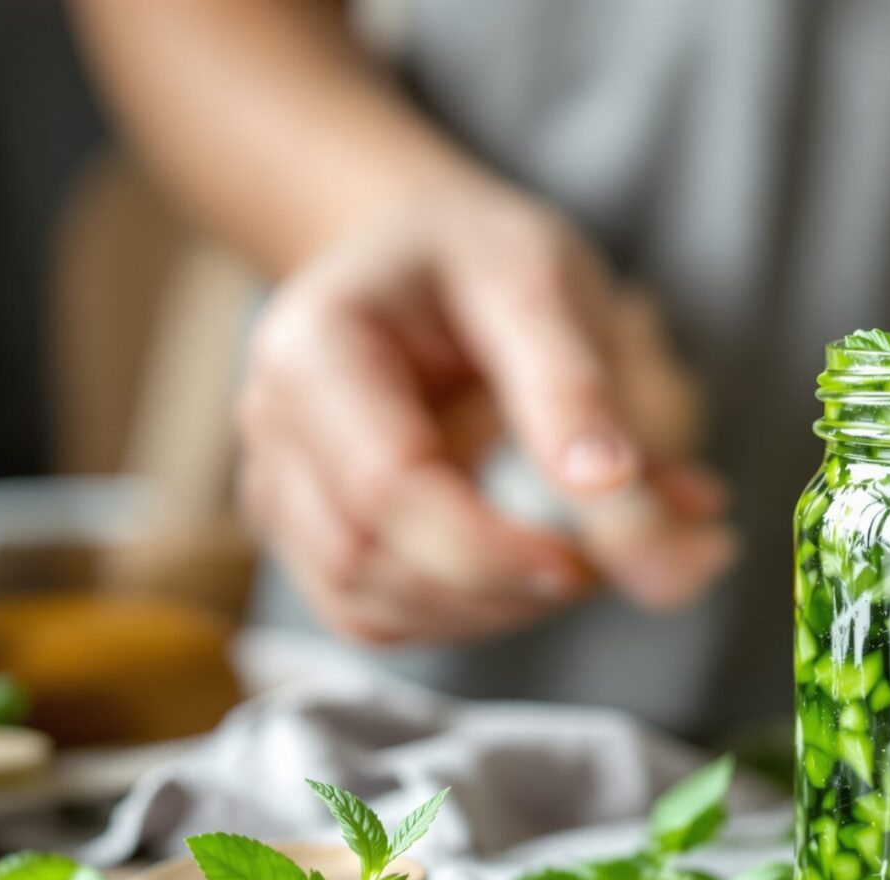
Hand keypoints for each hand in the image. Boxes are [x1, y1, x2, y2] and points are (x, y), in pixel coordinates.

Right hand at [237, 170, 734, 645]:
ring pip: (373, 608)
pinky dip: (472, 614)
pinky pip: (382, 618)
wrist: (424, 252)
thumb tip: (611, 493)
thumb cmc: (478, 253)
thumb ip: (579, 388)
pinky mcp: (312, 538)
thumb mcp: (541, 281)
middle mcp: (275, 426)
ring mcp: (284, 490)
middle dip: (498, 587)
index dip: (485, 546)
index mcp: (313, 345)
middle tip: (614, 555)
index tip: (582, 560)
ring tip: (593, 553)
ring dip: (494, 610)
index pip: (384, 487)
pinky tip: (539, 565)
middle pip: (365, 563)